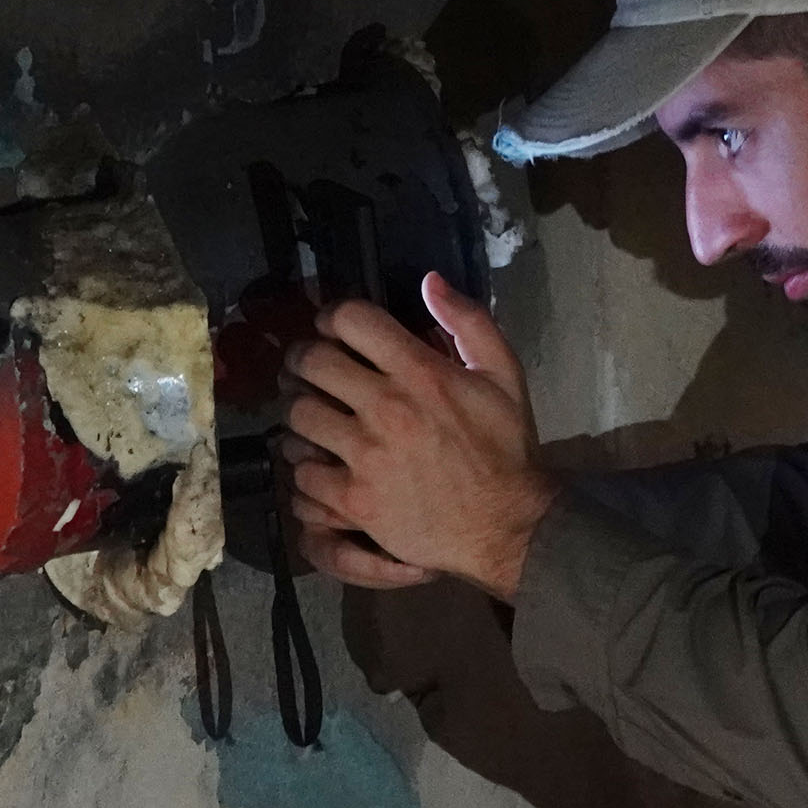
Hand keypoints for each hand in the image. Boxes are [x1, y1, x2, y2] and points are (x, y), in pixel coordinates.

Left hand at [274, 272, 558, 600]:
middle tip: (308, 367)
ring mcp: (366, 456)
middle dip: (304, 358)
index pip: (351, 320)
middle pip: (312, 362)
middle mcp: (386, 407)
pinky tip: (319, 462)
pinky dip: (305, 465)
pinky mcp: (354, 501)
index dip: (333, 316)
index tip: (333, 328)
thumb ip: (470, 322)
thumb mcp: (506, 376)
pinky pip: (303, 472)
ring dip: (300, 410)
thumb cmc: (507, 449)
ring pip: (299, 414)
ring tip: (310, 415)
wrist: (508, 526)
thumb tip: (429, 281)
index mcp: (421, 372)